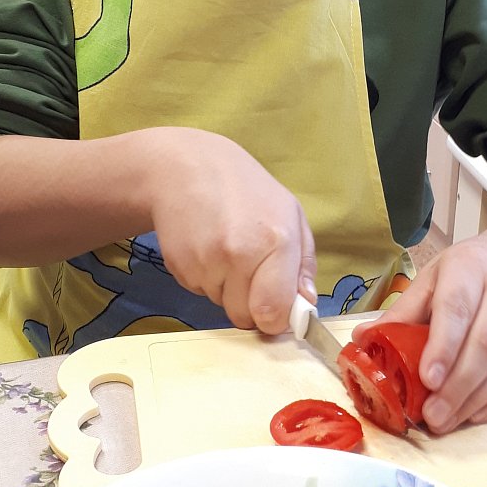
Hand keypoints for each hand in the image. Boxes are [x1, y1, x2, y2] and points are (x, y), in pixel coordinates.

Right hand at [142, 127, 315, 333]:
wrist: (184, 168)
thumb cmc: (245, 190)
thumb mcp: (289, 214)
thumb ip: (304, 264)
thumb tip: (306, 305)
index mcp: (276, 242)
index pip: (274, 312)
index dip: (277, 318)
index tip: (277, 309)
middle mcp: (239, 255)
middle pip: (246, 317)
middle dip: (251, 304)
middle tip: (250, 270)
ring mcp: (205, 262)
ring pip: (222, 305)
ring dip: (227, 288)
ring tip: (225, 248)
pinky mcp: (179, 267)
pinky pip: (200, 292)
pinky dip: (206, 278)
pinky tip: (206, 247)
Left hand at [363, 221, 486, 434]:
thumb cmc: (471, 271)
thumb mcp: (433, 277)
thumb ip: (402, 311)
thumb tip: (362, 340)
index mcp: (469, 268)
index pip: (457, 308)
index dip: (443, 346)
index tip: (428, 379)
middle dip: (458, 385)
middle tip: (432, 415)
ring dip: (476, 399)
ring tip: (447, 420)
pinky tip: (475, 414)